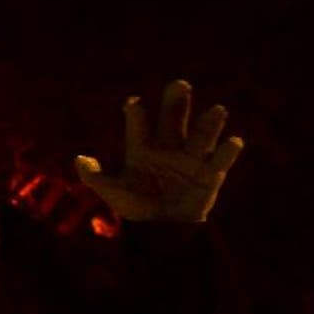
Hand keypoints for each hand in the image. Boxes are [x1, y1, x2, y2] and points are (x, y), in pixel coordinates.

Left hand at [75, 80, 243, 222]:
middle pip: (173, 119)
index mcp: (142, 147)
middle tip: (180, 85)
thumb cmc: (136, 206)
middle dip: (176, 103)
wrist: (162, 228)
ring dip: (209, 123)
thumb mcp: (113, 193)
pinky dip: (227, 151)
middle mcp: (168, 146)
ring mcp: (190, 158)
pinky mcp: (210, 174)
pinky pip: (220, 160)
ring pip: (201, 134)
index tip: (132, 104)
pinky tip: (233, 141)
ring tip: (217, 110)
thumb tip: (79, 159)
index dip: (135, 114)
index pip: (138, 125)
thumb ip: (95, 177)